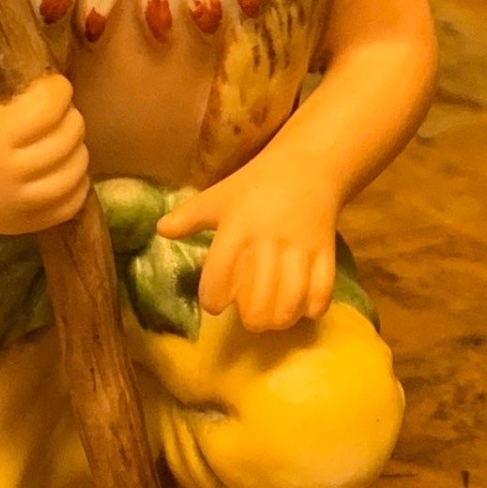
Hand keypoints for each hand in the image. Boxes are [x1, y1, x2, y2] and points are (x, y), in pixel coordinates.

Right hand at [0, 73, 89, 234]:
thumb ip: (17, 92)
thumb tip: (52, 85)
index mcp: (0, 133)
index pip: (51, 106)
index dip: (60, 91)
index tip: (57, 87)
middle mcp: (13, 169)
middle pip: (68, 137)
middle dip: (71, 118)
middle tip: (63, 115)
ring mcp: (21, 201)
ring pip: (74, 171)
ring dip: (77, 151)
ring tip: (68, 144)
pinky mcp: (25, 223)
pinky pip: (69, 205)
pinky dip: (77, 186)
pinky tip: (69, 173)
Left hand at [156, 159, 339, 331]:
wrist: (307, 168)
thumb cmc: (255, 185)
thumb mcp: (218, 197)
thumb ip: (188, 217)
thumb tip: (160, 230)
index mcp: (237, 229)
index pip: (218, 280)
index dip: (213, 300)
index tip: (215, 302)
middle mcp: (268, 243)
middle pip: (258, 305)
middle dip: (250, 318)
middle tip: (247, 313)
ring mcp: (300, 250)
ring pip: (290, 305)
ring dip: (280, 319)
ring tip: (273, 315)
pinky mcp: (326, 254)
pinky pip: (321, 295)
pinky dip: (311, 309)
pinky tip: (301, 305)